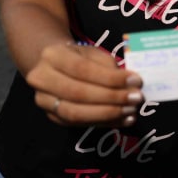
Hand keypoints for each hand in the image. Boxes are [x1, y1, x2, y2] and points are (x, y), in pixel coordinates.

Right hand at [25, 42, 143, 125]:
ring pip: (76, 114)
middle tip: (136, 99)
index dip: (110, 78)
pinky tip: (123, 120)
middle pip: (78, 93)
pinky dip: (104, 123)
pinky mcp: (53, 118)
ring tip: (131, 112)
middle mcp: (41, 79)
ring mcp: (44, 102)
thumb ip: (108, 66)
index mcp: (52, 56)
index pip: (83, 69)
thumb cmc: (78, 57)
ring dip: (107, 114)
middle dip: (111, 98)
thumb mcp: (92, 53)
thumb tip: (130, 84)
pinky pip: (79, 125)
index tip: (135, 81)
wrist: (54, 67)